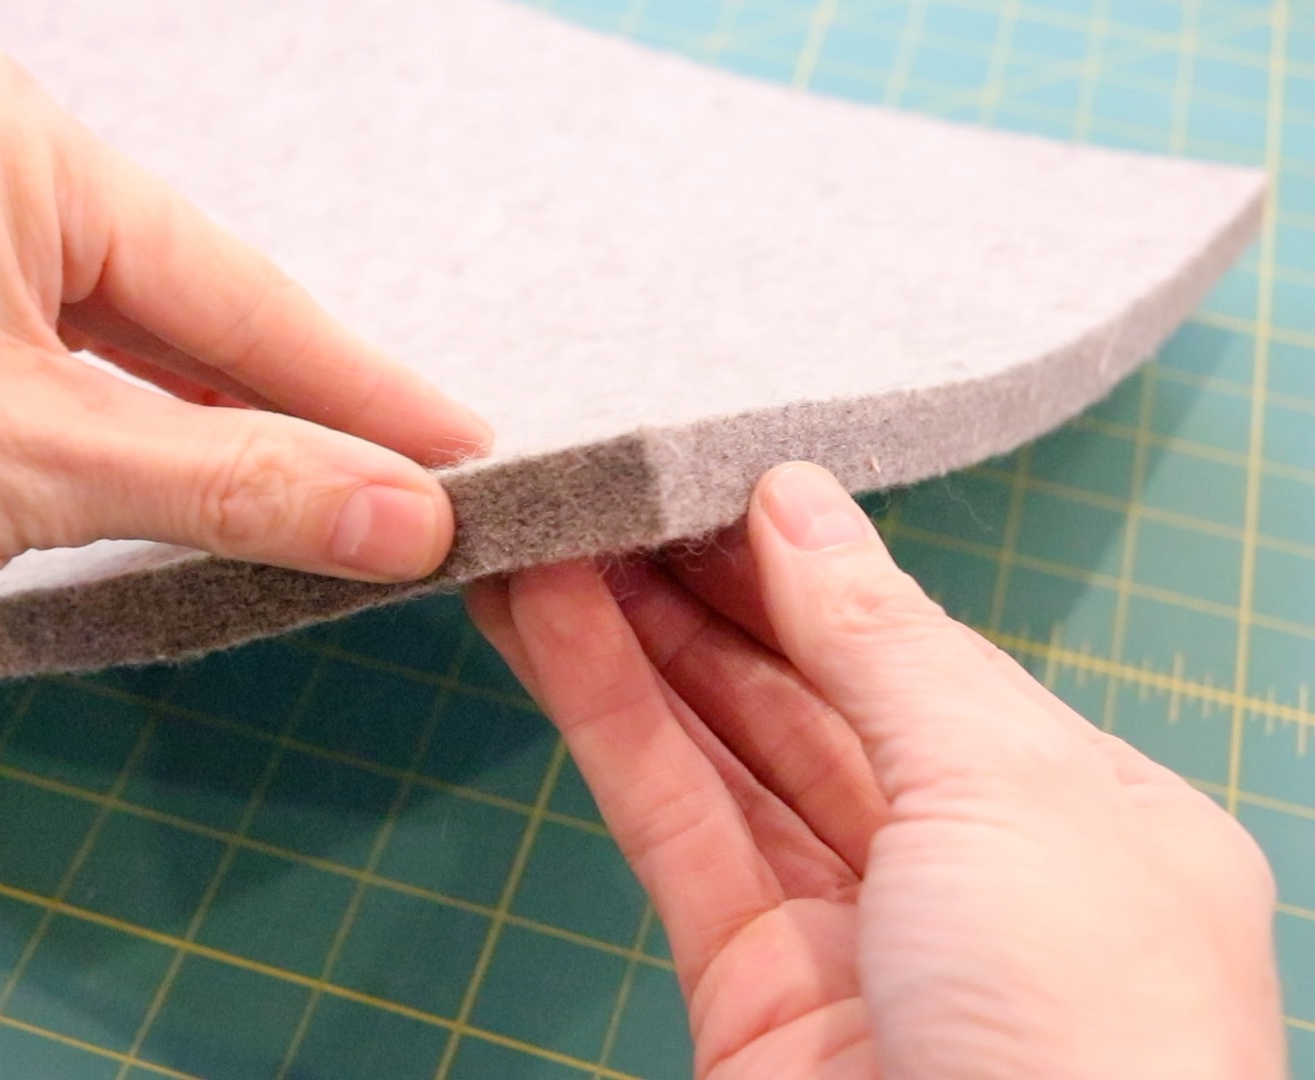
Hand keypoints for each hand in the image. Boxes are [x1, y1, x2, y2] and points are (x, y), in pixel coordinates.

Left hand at [0, 45, 488, 721]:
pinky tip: (189, 505)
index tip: (472, 458)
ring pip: (117, 364)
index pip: (239, 290)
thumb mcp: (36, 464)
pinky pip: (46, 390)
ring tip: (330, 519)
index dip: (364, 393)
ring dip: (208, 450)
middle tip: (417, 508)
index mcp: (16, 145)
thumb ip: (238, 487)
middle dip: (293, 424)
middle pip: (186, 318)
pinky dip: (118, 458)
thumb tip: (409, 519)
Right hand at [466, 463, 1281, 1077]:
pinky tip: (545, 629)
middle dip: (701, 591)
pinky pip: (672, 828)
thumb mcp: (1009, 792)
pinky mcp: (746, 994)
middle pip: (808, 696)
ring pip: (722, 755)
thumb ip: (885, 644)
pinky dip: (605, 722)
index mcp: (1079, 813)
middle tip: (602, 490)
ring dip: (627, 639)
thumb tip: (798, 504)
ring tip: (543, 535)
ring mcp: (851, 936)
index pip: (921, 653)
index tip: (708, 477)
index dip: (806, 565)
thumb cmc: (1086, 1029)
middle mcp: (966, 870)